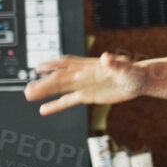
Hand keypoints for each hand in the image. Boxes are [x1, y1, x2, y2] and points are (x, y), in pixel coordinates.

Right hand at [23, 51, 144, 114]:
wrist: (138, 81)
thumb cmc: (132, 71)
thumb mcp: (125, 67)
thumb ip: (114, 63)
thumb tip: (106, 57)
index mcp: (88, 66)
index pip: (67, 64)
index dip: (53, 65)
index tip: (38, 67)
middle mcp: (82, 75)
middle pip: (59, 79)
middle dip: (43, 84)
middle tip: (28, 90)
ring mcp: (83, 86)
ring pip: (60, 89)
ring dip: (44, 92)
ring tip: (28, 95)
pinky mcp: (87, 96)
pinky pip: (68, 101)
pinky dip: (56, 105)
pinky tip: (43, 110)